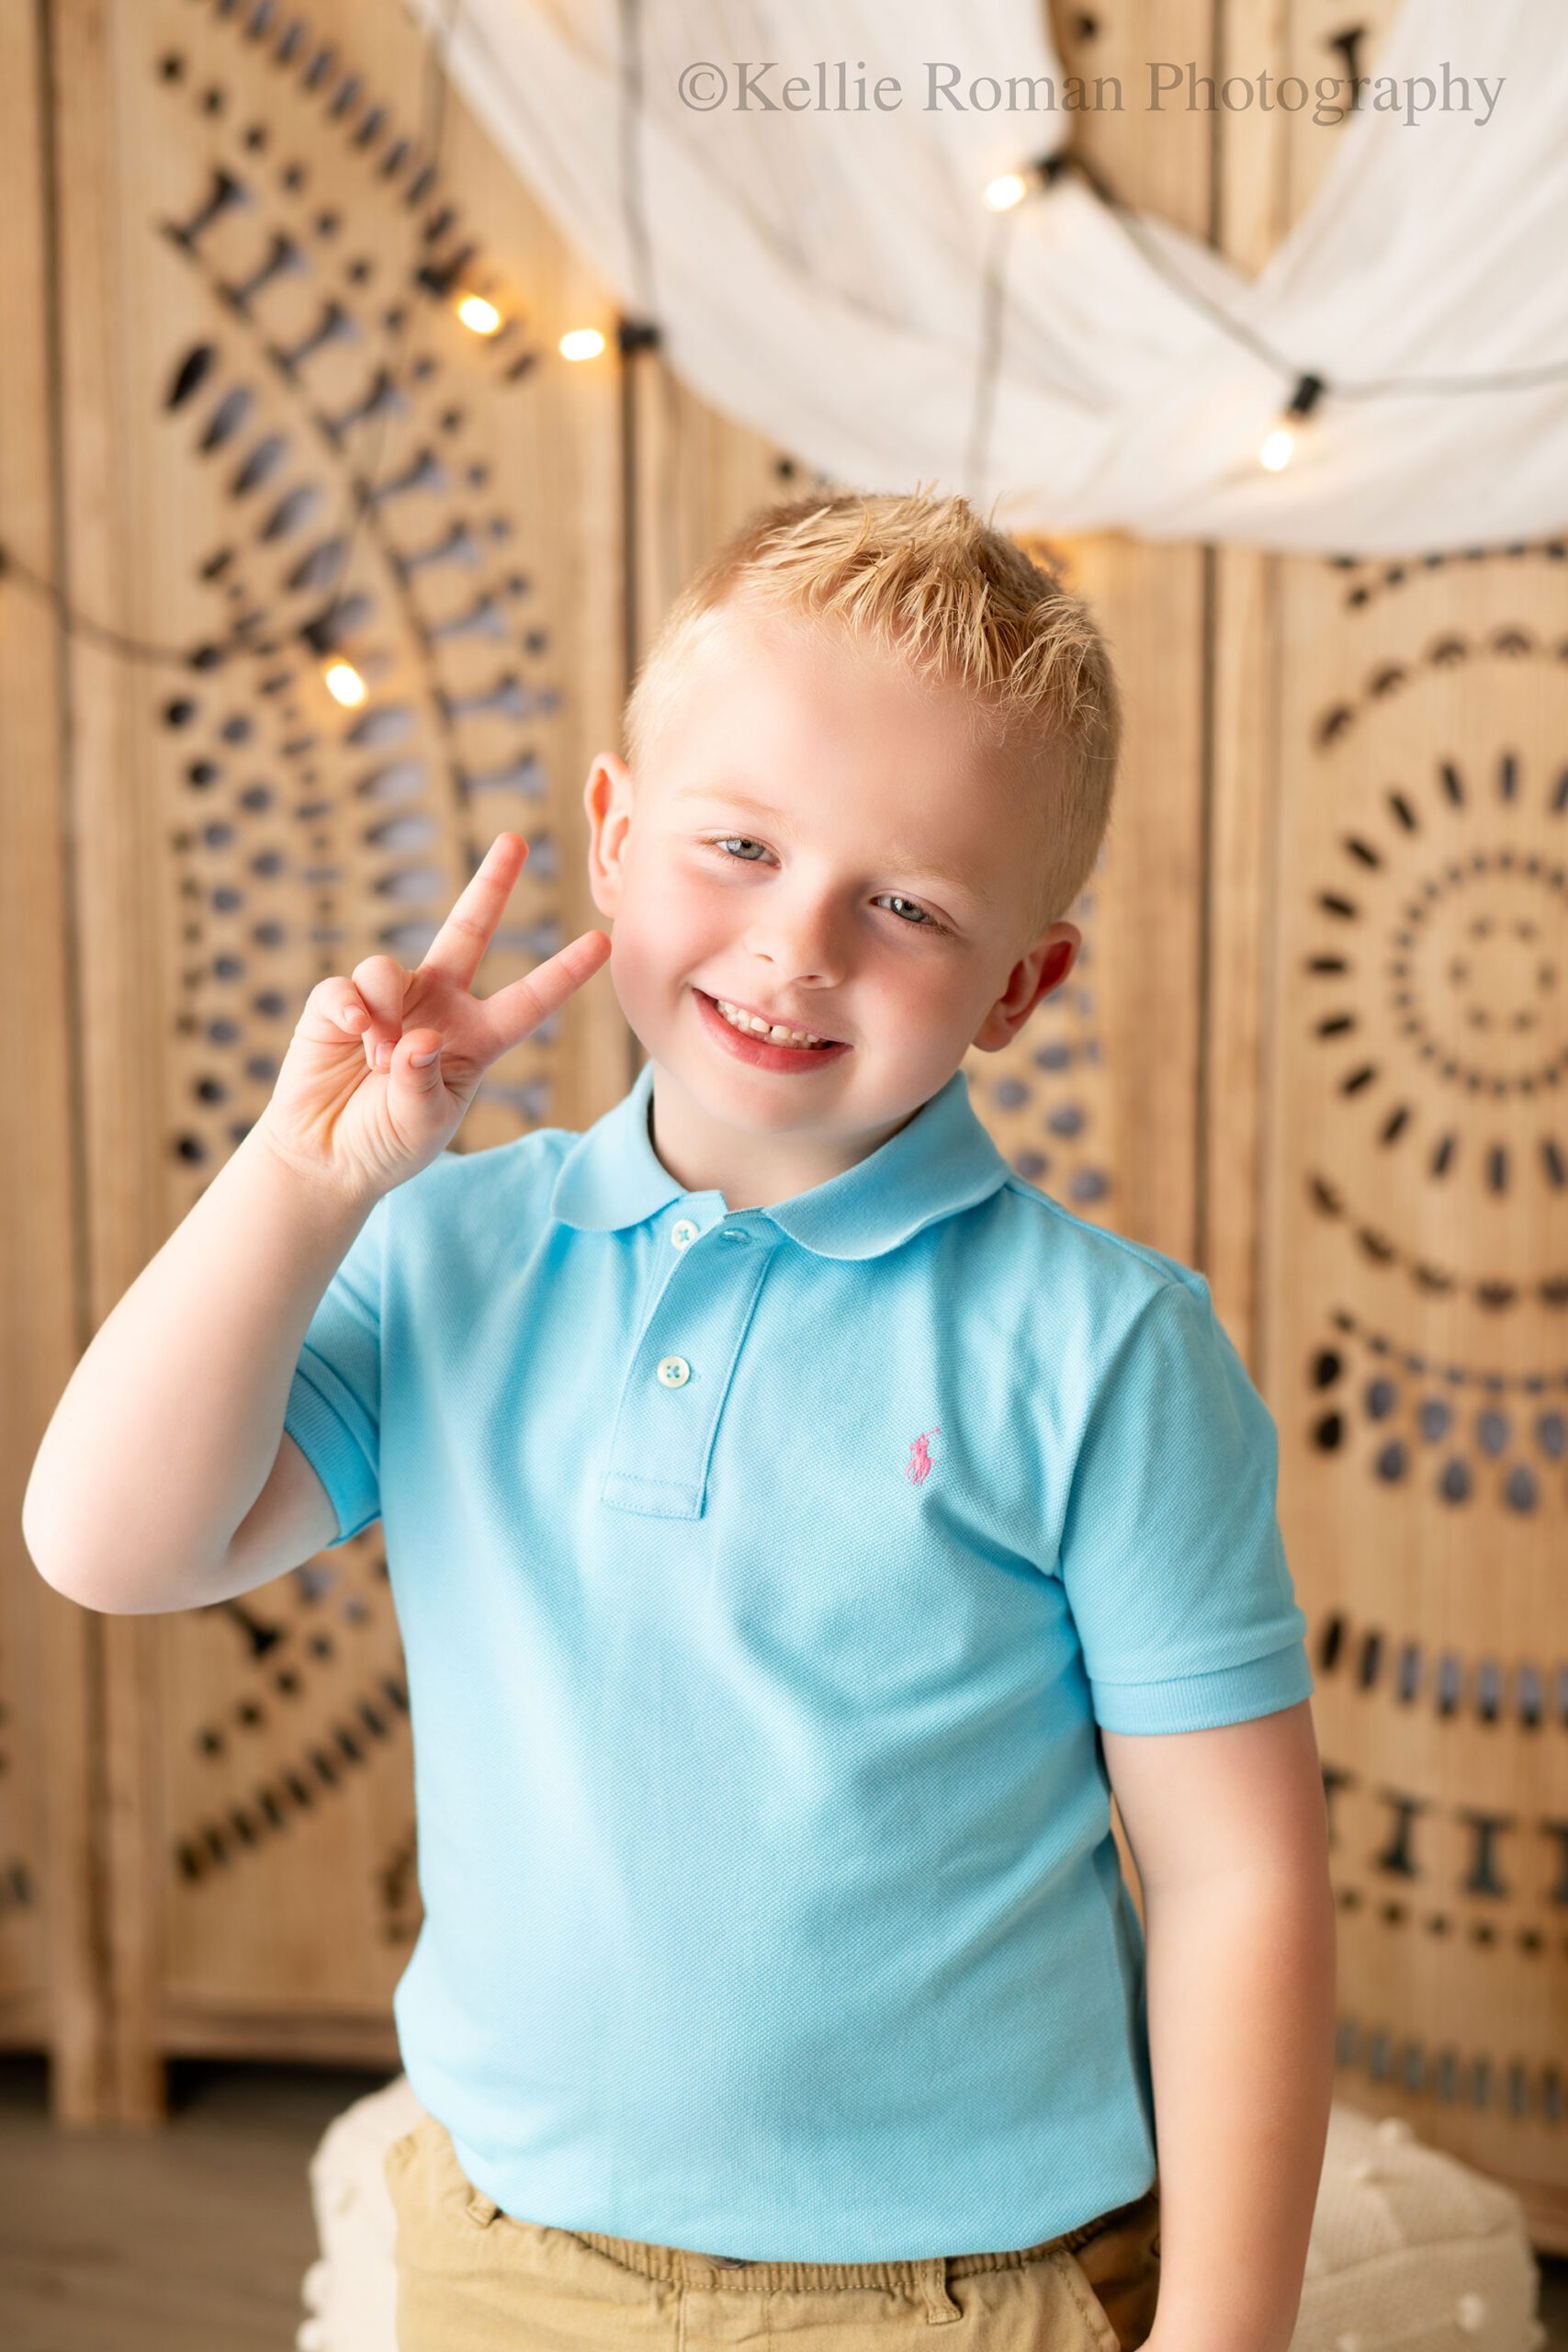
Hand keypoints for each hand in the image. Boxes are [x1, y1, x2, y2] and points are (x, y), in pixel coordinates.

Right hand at [255, 833, 611, 1204]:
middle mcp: (437, 1006)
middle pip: (469, 930)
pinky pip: (346, 986)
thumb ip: (424, 1082)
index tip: (603, 942)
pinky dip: (348, 1009)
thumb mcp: (423, 1124)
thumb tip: (417, 1038)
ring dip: (385, 1017)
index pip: (529, 1000)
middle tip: (516, 839)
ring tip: (377, 1062)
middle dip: (490, 884)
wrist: (328, 1156)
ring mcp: (389, 1000)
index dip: (563, 972)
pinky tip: (351, 1036)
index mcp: (476, 1039)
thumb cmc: (389, 1143)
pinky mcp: (337, 1004)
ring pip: (389, 968)